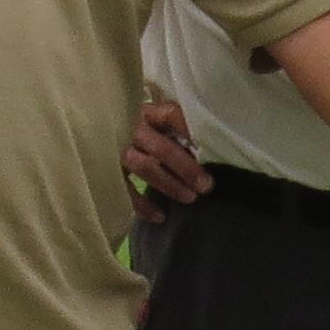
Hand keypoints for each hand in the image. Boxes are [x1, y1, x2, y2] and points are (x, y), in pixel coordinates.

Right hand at [123, 94, 208, 222]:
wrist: (125, 151)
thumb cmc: (165, 140)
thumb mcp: (175, 131)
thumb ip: (188, 136)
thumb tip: (215, 149)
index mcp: (153, 113)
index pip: (171, 115)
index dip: (190, 130)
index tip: (212, 146)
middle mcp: (134, 129)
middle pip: (158, 146)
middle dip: (184, 167)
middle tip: (206, 186)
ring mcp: (121, 150)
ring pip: (142, 166)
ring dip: (168, 183)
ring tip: (190, 198)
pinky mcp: (113, 172)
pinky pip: (125, 189)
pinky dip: (142, 205)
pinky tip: (160, 216)